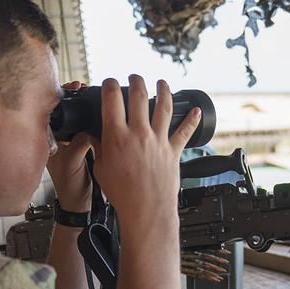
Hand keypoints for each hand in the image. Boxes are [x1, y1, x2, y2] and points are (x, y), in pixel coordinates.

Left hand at [46, 81, 91, 211]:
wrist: (80, 203)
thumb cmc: (70, 187)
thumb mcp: (73, 161)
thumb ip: (80, 142)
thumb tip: (89, 127)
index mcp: (48, 140)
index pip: (51, 111)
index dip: (61, 96)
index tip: (73, 87)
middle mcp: (57, 138)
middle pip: (64, 110)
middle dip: (74, 97)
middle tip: (83, 86)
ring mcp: (69, 141)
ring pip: (76, 117)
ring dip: (84, 107)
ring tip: (91, 94)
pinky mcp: (81, 145)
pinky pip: (86, 127)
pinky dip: (92, 119)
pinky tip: (100, 112)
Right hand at [90, 75, 200, 224]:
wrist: (146, 211)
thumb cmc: (123, 194)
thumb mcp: (101, 169)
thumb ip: (99, 148)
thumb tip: (93, 135)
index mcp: (117, 137)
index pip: (112, 99)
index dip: (110, 84)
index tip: (110, 82)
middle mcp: (139, 134)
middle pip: (139, 96)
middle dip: (136, 81)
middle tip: (134, 78)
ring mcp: (158, 141)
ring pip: (164, 106)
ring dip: (163, 90)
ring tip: (161, 83)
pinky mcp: (173, 151)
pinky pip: (185, 131)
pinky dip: (191, 120)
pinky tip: (196, 110)